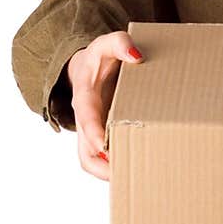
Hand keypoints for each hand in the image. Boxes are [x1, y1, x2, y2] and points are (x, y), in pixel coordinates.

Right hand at [67, 33, 144, 180]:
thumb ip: (119, 44)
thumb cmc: (100, 58)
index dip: (93, 131)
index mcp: (85, 96)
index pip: (86, 116)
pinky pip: (103, 159)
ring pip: (92, 161)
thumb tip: (137, 56)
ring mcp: (91, 132)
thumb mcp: (107, 43)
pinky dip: (116, 168)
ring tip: (135, 180)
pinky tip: (137, 172)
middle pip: (85, 151)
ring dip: (109, 173)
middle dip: (102, 166)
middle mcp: (85, 120)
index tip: (104, 144)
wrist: (90, 68)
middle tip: (125, 175)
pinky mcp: (101, 138)